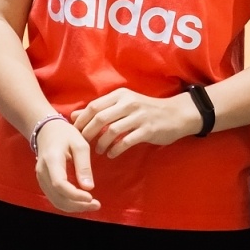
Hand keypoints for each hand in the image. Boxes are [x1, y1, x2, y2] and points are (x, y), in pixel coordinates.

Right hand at [32, 118, 100, 213]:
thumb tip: (89, 188)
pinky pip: (55, 198)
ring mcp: (41, 178)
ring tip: (92, 205)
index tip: (91, 197)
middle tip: (97, 205)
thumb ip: (84, 166)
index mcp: (51, 160)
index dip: (75, 195)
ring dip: (74, 207)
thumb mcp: (79, 144)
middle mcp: (42, 172)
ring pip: (55, 201)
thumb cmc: (65, 134)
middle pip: (57, 197)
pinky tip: (81, 202)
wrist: (47, 130)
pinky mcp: (44, 182)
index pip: (60, 184)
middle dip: (78, 205)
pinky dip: (68, 203)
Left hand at [72, 88, 199, 158]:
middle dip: (88, 133)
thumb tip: (73, 116)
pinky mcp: (147, 130)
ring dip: (101, 143)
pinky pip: (126, 141)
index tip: (76, 133)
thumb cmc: (146, 110)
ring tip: (98, 151)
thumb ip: (100, 109)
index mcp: (120, 95)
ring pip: (111, 131)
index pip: (93, 106)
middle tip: (83, 144)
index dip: (81, 120)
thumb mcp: (123, 105)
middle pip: (100, 118)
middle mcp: (128, 103)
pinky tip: (111, 154)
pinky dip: (115, 150)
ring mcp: (139, 116)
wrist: (176, 114)